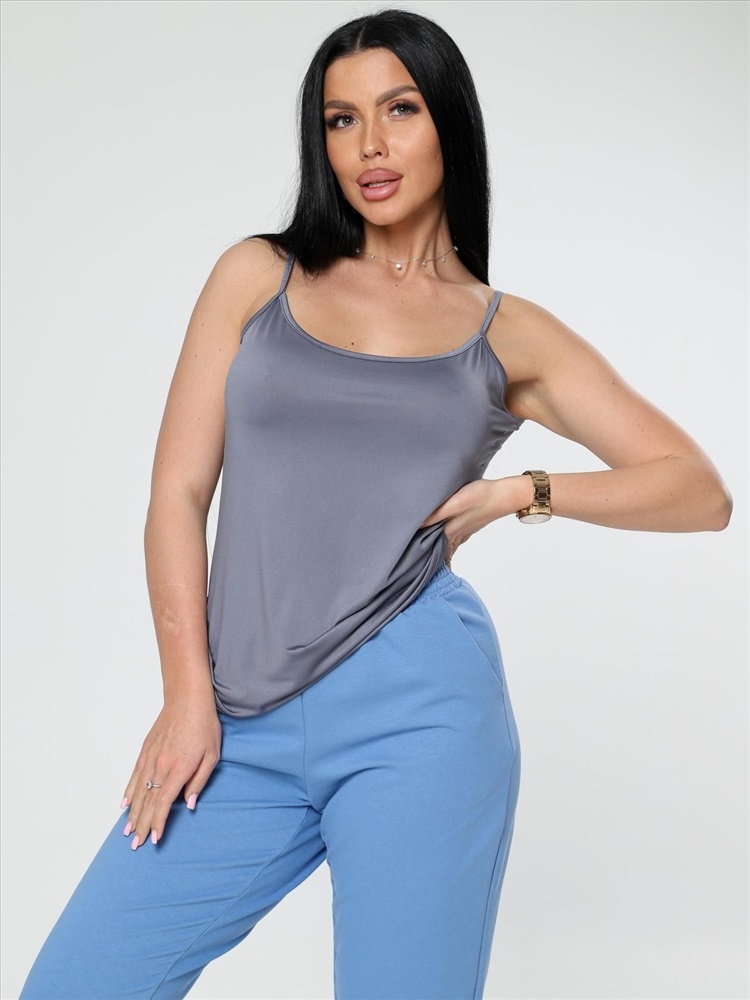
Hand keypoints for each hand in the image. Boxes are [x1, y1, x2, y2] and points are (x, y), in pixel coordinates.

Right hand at [120, 695, 221, 849]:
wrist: (187, 699)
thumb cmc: (204, 725)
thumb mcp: (211, 755)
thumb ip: (199, 781)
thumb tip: (188, 804)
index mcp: (178, 769)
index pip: (163, 803)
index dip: (157, 823)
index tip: (154, 839)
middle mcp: (160, 766)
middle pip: (147, 802)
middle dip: (141, 825)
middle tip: (136, 844)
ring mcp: (150, 757)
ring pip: (138, 791)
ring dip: (132, 813)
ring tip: (127, 831)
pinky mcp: (145, 750)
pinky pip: (135, 775)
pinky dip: (129, 791)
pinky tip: (125, 804)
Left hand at [420, 477, 529, 565]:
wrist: (503, 495)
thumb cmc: (480, 497)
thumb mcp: (455, 503)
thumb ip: (437, 514)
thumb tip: (418, 524)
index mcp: (450, 530)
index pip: (435, 551)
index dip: (425, 560)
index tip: (415, 570)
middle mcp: (456, 534)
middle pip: (440, 551)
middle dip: (430, 561)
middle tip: (419, 571)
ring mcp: (464, 531)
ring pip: (448, 547)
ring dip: (439, 555)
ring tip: (430, 564)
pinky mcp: (469, 525)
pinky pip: (455, 541)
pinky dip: (448, 547)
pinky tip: (446, 546)